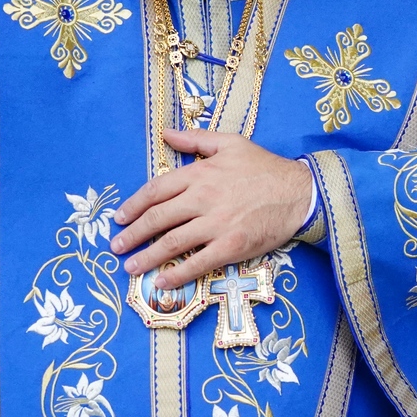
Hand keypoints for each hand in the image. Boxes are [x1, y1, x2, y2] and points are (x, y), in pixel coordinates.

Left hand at [111, 130, 313, 290]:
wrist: (300, 192)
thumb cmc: (265, 167)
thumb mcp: (231, 143)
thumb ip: (196, 139)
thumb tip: (166, 134)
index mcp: (200, 174)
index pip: (156, 190)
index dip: (134, 205)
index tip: (120, 217)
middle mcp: (203, 198)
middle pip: (157, 219)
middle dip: (132, 234)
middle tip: (116, 246)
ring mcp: (216, 224)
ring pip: (171, 243)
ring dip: (146, 258)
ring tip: (130, 268)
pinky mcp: (231, 245)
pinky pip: (198, 263)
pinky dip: (177, 274)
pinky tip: (162, 282)